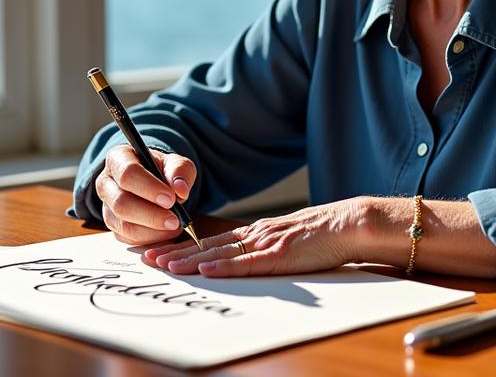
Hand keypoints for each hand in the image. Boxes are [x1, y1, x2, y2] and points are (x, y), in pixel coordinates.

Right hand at [95, 144, 196, 244]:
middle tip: (175, 220)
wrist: (154, 183)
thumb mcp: (175, 163)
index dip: (149, 188)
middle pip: (121, 203)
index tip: (170, 199)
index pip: (127, 173)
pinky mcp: (112, 226)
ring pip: (124, 225)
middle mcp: (106, 183)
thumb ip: (180, 171)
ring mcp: (106, 207)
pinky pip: (128, 238)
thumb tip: (180, 190)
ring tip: (174, 226)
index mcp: (118, 159)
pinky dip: (150, 239)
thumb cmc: (162, 170)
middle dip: (151, 215)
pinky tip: (165, 232)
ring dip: (152, 230)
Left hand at [142, 198, 365, 276]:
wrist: (347, 224)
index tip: (159, 251)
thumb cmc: (321, 236)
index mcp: (255, 233)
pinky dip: (225, 267)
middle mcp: (255, 235)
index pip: (211, 241)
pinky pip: (248, 263)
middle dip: (175, 252)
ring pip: (220, 253)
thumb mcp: (285, 241)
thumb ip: (263, 250)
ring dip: (190, 260)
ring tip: (165, 265)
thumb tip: (240, 262)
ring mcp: (266, 244)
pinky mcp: (281, 255)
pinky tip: (207, 271)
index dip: (182, 247)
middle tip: (147, 258)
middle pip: (207, 245)